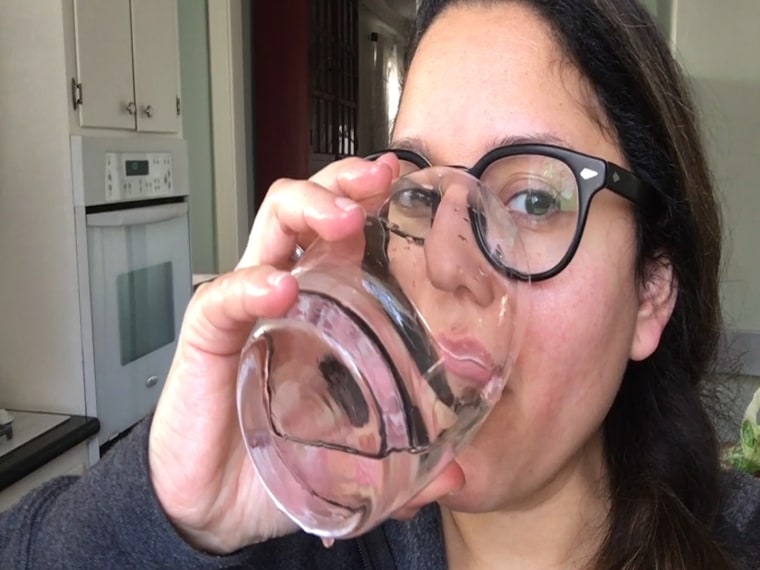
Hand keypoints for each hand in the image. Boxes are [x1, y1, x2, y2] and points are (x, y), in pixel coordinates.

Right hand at [147, 155, 397, 552]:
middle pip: (303, 211)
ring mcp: (244, 315)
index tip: (407, 182)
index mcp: (319, 313)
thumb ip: (405, 469)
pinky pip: (223, 299)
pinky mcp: (208, 342)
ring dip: (306, 210)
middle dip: (341, 183)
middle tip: (380, 179)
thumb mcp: (352, 463)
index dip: (369, 200)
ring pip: (266, 231)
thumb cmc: (277, 466)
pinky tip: (280, 289)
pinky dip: (250, 285)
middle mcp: (281, 300)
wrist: (214, 510)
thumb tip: (456, 480)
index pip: (340, 236)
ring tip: (343, 218)